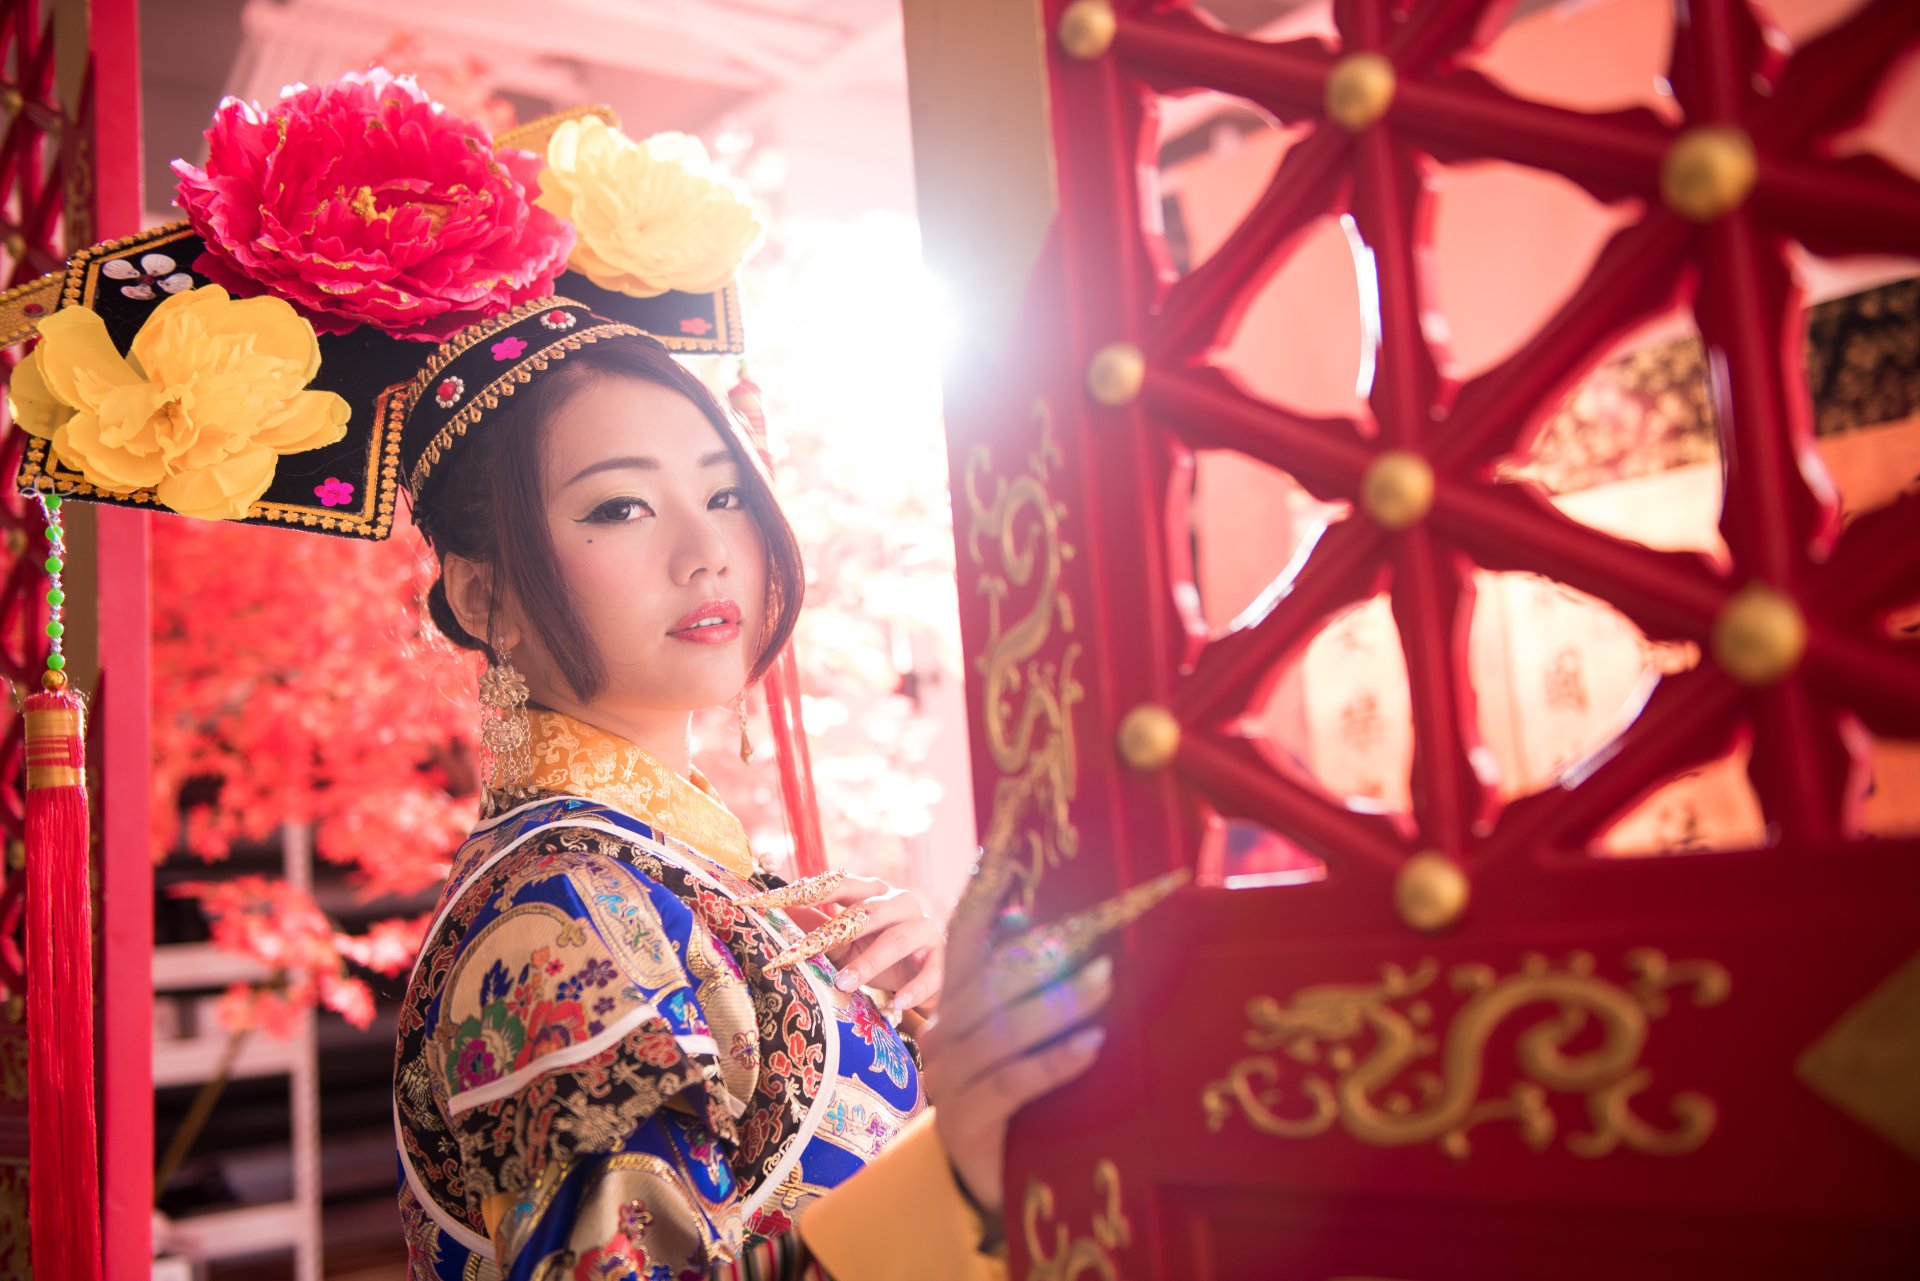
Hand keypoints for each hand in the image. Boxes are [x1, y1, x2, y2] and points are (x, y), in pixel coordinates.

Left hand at [785, 875, 945, 1010]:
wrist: (927, 976)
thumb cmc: (880, 954)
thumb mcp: (845, 943)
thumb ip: (818, 929)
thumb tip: (777, 917)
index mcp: (873, 892)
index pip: (837, 884)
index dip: (803, 891)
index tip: (767, 901)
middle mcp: (901, 902)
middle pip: (868, 911)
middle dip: (835, 932)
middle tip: (804, 951)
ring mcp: (924, 928)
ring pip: (897, 939)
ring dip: (869, 962)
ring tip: (843, 984)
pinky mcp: (942, 957)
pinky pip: (930, 971)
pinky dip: (913, 987)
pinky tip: (897, 1002)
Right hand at [919, 886, 1112, 1214]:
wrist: (999, 1191)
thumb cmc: (1027, 1103)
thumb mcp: (1031, 1039)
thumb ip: (1040, 988)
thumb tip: (1075, 925)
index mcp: (956, 1003)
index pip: (964, 935)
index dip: (984, 892)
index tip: (1008, 846)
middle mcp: (943, 1033)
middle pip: (992, 980)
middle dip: (1048, 954)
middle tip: (1103, 934)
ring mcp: (947, 1079)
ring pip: (1002, 1030)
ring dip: (1058, 1005)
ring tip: (1108, 984)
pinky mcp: (963, 1123)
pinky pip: (1010, 1082)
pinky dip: (1053, 1062)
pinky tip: (1091, 1045)